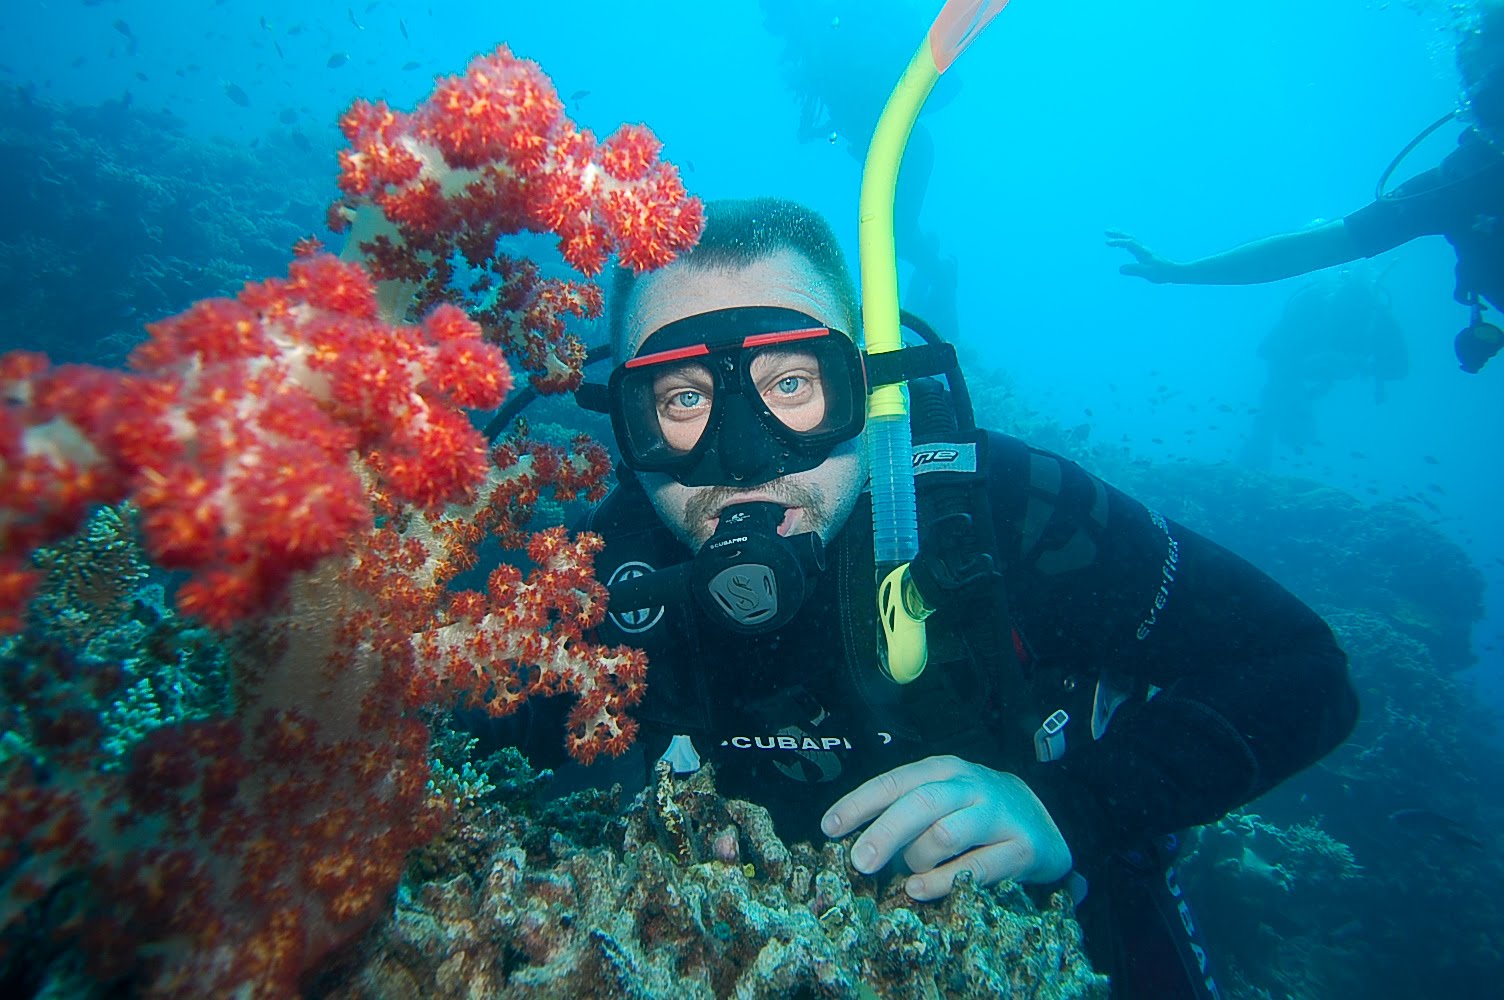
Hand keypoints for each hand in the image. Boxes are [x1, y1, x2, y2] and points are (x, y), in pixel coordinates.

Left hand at [820, 755, 1070, 900]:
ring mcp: (996, 814)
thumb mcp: (938, 801)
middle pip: (919, 804)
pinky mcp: (1020, 848)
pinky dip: (941, 881)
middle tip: (857, 863)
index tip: (829, 827)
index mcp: (941, 770)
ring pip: (944, 833)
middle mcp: (968, 786)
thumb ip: (900, 813)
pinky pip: (974, 867)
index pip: (894, 782)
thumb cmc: (972, 814)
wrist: (1041, 824)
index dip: (859, 804)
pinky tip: (919, 890)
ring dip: (916, 859)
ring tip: (906, 877)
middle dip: (883, 833)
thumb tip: (849, 841)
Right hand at [1106, 229, 1180, 282]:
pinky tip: (1123, 245)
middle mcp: (1143, 248)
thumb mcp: (1147, 273)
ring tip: (1110, 234)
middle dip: (1117, 234)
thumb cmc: (1161, 272)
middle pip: (1129, 237)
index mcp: (1143, 252)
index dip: (1118, 242)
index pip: (1128, 243)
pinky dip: (1125, 242)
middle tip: (1106, 231)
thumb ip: (1134, 270)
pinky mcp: (1145, 253)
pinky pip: (1133, 244)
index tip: (1107, 242)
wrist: (1173, 271)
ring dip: (1120, 236)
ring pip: (1131, 239)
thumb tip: (1120, 268)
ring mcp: (1144, 250)